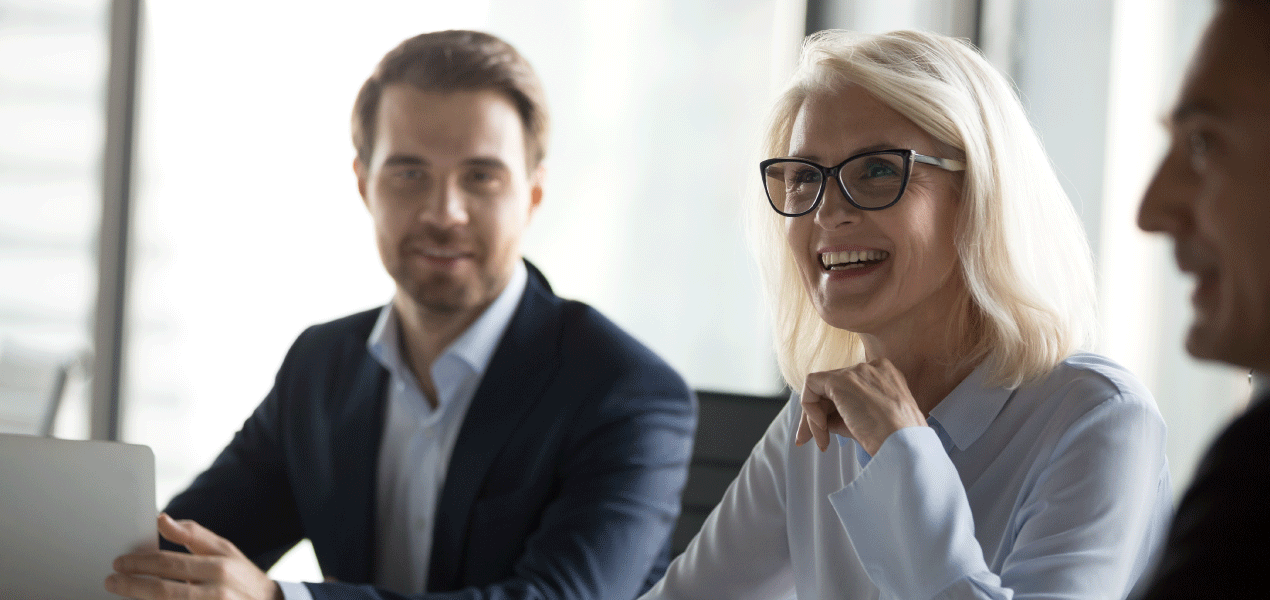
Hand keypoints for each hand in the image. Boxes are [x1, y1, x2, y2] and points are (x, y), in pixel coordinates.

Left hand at [105, 513, 281, 599]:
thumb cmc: (241, 576)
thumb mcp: (225, 550)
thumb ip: (193, 535)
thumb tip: (161, 519)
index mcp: (219, 567)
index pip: (169, 564)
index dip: (140, 563)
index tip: (119, 562)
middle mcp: (217, 593)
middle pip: (162, 591)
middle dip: (131, 586)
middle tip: (111, 581)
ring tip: (120, 595)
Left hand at [795, 358, 925, 454]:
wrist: (904, 445)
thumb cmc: (894, 440)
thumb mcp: (873, 422)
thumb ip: (850, 414)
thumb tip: (823, 419)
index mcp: (886, 376)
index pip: (851, 389)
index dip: (837, 411)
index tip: (831, 432)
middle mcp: (872, 367)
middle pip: (834, 388)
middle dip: (820, 416)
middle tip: (818, 440)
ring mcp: (857, 371)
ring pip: (821, 388)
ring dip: (815, 419)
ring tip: (822, 442)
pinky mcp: (840, 380)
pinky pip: (811, 387)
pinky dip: (809, 408)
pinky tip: (821, 428)